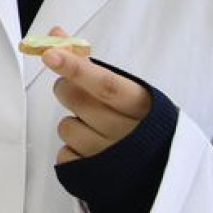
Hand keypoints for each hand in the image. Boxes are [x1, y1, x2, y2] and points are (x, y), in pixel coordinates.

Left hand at [40, 27, 149, 163]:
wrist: (162, 173)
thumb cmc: (139, 123)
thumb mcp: (128, 91)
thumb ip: (91, 64)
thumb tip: (56, 35)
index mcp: (142, 106)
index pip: (105, 84)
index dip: (76, 68)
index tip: (50, 53)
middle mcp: (128, 133)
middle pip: (78, 100)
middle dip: (67, 88)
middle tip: (77, 90)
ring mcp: (111, 158)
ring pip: (67, 127)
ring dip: (73, 122)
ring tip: (95, 128)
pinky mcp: (93, 177)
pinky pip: (64, 154)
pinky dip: (71, 149)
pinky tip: (91, 148)